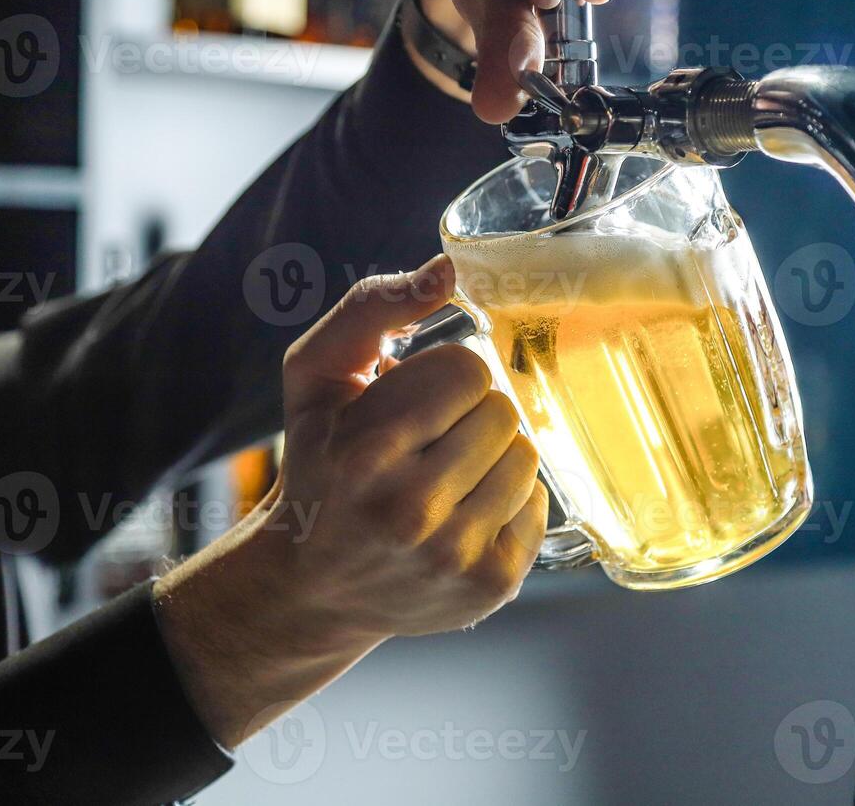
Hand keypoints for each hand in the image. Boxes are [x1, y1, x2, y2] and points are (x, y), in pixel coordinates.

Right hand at [154, 255, 545, 745]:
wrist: (314, 584)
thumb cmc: (321, 463)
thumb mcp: (318, 377)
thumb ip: (373, 307)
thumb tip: (449, 269)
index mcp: (364, 451)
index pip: (469, 369)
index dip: (445, 377)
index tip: (416, 402)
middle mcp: (409, 510)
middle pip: (504, 410)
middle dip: (472, 414)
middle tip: (434, 441)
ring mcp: (454, 554)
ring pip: (529, 454)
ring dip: (495, 454)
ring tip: (449, 475)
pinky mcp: (491, 585)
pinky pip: (540, 502)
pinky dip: (509, 499)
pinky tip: (465, 512)